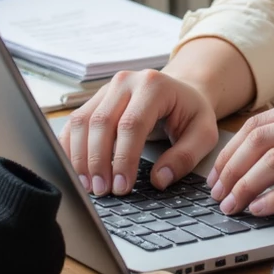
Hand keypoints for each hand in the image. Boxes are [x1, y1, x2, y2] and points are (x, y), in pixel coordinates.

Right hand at [60, 69, 218, 196]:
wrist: (181, 91)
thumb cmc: (190, 112)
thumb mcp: (203, 133)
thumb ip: (185, 157)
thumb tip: (159, 180)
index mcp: (154, 85)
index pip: (132, 124)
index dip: (123, 158)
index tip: (122, 187)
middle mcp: (126, 82)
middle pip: (101, 123)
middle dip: (98, 162)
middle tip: (102, 191)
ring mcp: (106, 89)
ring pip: (82, 122)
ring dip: (80, 158)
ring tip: (89, 186)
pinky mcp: (94, 100)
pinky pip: (73, 123)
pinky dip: (70, 148)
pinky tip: (75, 170)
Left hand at [207, 90, 273, 215]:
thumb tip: (272, 149)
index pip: (259, 122)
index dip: (231, 149)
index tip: (219, 172)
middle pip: (258, 139)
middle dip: (229, 169)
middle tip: (216, 194)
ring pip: (272, 161)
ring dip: (244, 186)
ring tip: (231, 207)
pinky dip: (273, 199)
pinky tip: (260, 211)